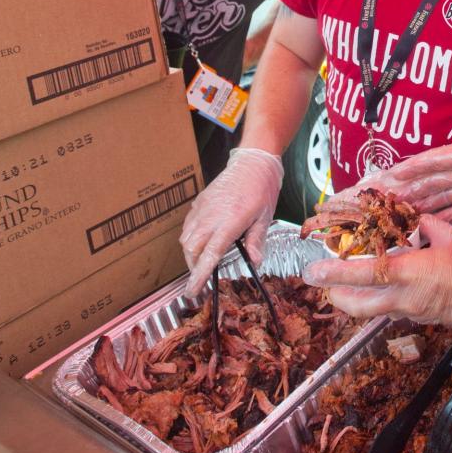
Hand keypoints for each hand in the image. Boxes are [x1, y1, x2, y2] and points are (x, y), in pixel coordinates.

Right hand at [180, 147, 283, 297]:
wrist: (254, 161)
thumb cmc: (262, 188)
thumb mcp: (265, 217)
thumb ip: (256, 241)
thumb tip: (254, 262)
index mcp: (229, 222)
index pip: (209, 255)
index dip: (199, 276)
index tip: (192, 291)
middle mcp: (211, 216)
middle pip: (191, 250)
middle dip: (193, 267)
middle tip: (201, 276)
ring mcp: (203, 208)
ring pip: (186, 238)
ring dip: (191, 253)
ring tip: (203, 260)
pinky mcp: (200, 201)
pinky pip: (188, 224)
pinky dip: (190, 237)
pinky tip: (202, 240)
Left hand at [302, 215, 451, 330]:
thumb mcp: (449, 234)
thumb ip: (423, 224)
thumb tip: (408, 216)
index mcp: (409, 273)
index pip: (364, 274)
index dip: (335, 274)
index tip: (313, 271)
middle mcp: (405, 297)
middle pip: (358, 304)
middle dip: (336, 294)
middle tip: (322, 283)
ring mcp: (411, 312)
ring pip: (371, 311)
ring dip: (354, 300)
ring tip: (344, 287)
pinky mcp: (420, 319)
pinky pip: (391, 312)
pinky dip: (379, 302)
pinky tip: (381, 290)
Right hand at [390, 127, 451, 224]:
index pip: (428, 162)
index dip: (406, 170)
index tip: (385, 178)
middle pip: (426, 183)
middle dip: (402, 192)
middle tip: (379, 203)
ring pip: (435, 201)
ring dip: (415, 209)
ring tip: (392, 220)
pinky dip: (437, 223)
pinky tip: (421, 231)